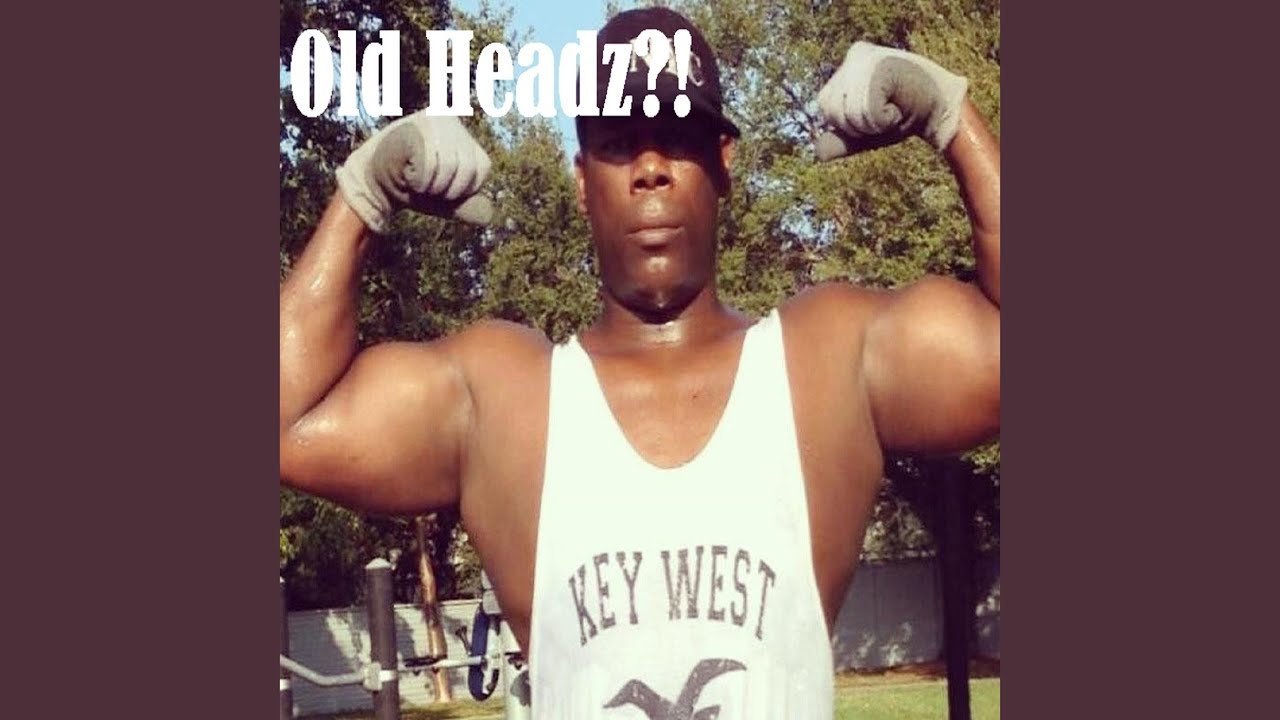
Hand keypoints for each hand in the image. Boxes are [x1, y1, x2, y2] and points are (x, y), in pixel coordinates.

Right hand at [335, 113, 493, 232]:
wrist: (374, 185)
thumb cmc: (412, 188)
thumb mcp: (446, 199)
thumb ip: (469, 204)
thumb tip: (489, 217)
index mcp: (463, 134)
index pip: (482, 167)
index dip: (462, 188)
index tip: (440, 187)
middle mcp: (450, 119)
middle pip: (467, 168)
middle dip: (445, 188)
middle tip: (425, 184)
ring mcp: (430, 120)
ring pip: (449, 166)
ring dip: (430, 185)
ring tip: (415, 178)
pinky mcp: (412, 128)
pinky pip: (429, 165)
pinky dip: (418, 180)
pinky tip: (405, 171)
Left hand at [815, 42, 967, 160]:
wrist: (940, 111)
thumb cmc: (903, 117)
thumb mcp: (866, 132)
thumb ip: (841, 139)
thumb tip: (818, 151)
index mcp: (846, 66)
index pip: (825, 105)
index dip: (849, 122)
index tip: (877, 111)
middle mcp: (854, 55)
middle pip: (832, 109)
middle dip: (858, 125)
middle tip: (886, 110)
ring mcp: (868, 59)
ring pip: (848, 113)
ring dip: (873, 123)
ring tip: (893, 107)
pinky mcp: (882, 68)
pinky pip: (867, 112)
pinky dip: (883, 120)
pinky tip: (899, 105)